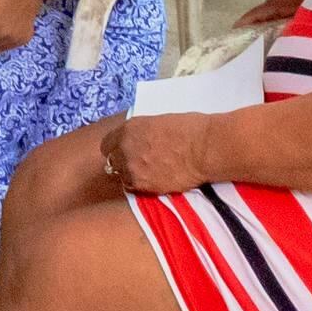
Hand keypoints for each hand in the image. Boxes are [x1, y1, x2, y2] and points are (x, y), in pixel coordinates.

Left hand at [95, 110, 213, 192]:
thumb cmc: (189, 130)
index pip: (107, 143)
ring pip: (122, 175)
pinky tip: (154, 180)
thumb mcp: (158, 122)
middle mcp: (125, 148)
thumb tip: (139, 140)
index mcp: (129, 129)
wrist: (204, 149)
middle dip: (122, 161)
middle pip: (112, 161)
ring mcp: (132, 169)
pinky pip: (133, 187)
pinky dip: (140, 185)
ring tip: (148, 172)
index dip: (116, 148)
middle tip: (138, 162)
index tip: (124, 151)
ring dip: (131, 174)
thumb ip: (142, 133)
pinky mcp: (144, 186)